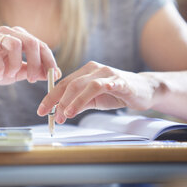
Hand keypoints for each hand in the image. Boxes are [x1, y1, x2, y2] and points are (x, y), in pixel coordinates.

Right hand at [0, 26, 60, 88]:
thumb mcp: (18, 73)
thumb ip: (34, 72)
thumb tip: (55, 74)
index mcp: (20, 37)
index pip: (41, 45)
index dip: (49, 61)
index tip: (53, 76)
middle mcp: (8, 32)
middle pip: (31, 42)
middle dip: (35, 63)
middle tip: (32, 80)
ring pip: (14, 44)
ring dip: (15, 65)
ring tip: (9, 76)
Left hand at [37, 61, 160, 123]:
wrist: (144, 89)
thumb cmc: (118, 93)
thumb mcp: (95, 100)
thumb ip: (79, 103)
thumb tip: (61, 112)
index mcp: (86, 72)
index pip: (64, 83)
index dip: (51, 97)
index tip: (42, 111)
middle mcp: (94, 69)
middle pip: (71, 84)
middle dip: (58, 101)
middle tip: (53, 117)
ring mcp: (107, 74)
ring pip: (84, 85)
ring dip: (72, 101)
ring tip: (65, 115)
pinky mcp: (120, 81)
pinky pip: (103, 85)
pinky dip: (89, 95)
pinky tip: (83, 105)